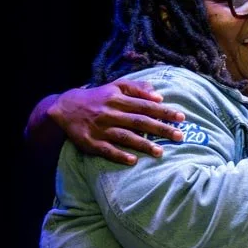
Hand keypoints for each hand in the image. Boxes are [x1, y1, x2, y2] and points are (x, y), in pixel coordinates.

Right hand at [48, 81, 185, 164]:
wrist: (66, 107)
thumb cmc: (99, 97)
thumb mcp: (116, 86)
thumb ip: (138, 88)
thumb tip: (159, 96)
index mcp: (118, 99)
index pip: (146, 105)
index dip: (164, 111)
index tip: (181, 118)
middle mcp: (111, 113)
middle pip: (139, 121)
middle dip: (160, 129)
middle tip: (179, 136)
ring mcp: (101, 129)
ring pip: (124, 136)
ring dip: (143, 144)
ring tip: (160, 152)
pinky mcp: (91, 142)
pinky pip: (106, 150)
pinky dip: (119, 155)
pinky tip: (133, 161)